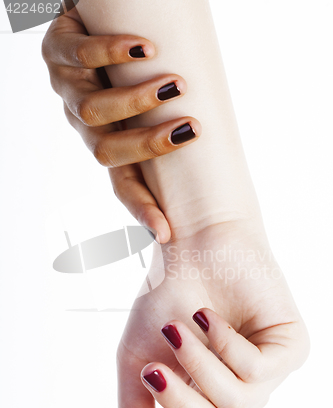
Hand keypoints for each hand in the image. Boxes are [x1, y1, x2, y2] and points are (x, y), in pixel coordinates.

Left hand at [41, 8, 200, 243]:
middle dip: (148, 145)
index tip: (165, 232)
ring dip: (136, 102)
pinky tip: (146, 49)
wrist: (87, 19)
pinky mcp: (57, 49)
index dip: (140, 209)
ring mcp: (67, 87)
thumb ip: (167, 123)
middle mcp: (83, 122)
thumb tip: (210, 137)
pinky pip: (80, 55)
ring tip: (175, 85)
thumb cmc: (128, 66)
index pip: (121, 184)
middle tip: (189, 128)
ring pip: (91, 111)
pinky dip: (114, 53)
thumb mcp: (149, 102)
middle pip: (105, 152)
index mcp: (105, 141)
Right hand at [117, 221, 309, 407]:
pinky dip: (222, 342)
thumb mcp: (137, 358)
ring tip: (179, 330)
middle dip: (179, 402)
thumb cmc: (165, 300)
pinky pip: (257, 370)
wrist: (190, 249)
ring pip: (236, 403)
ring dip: (197, 364)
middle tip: (154, 369)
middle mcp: (240, 392)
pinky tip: (208, 315)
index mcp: (206, 399)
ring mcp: (266, 373)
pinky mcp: (289, 349)